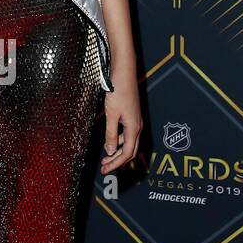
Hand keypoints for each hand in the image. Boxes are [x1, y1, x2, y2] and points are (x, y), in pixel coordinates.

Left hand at [99, 60, 141, 175]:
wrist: (124, 73)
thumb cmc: (118, 91)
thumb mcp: (111, 115)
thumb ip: (110, 134)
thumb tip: (109, 151)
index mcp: (134, 128)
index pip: (127, 153)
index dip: (116, 163)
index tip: (105, 169)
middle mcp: (137, 126)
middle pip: (130, 151)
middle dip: (117, 161)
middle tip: (104, 168)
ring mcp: (135, 121)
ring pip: (128, 143)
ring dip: (117, 152)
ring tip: (104, 158)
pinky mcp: (131, 116)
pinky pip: (127, 135)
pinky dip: (118, 142)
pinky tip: (109, 142)